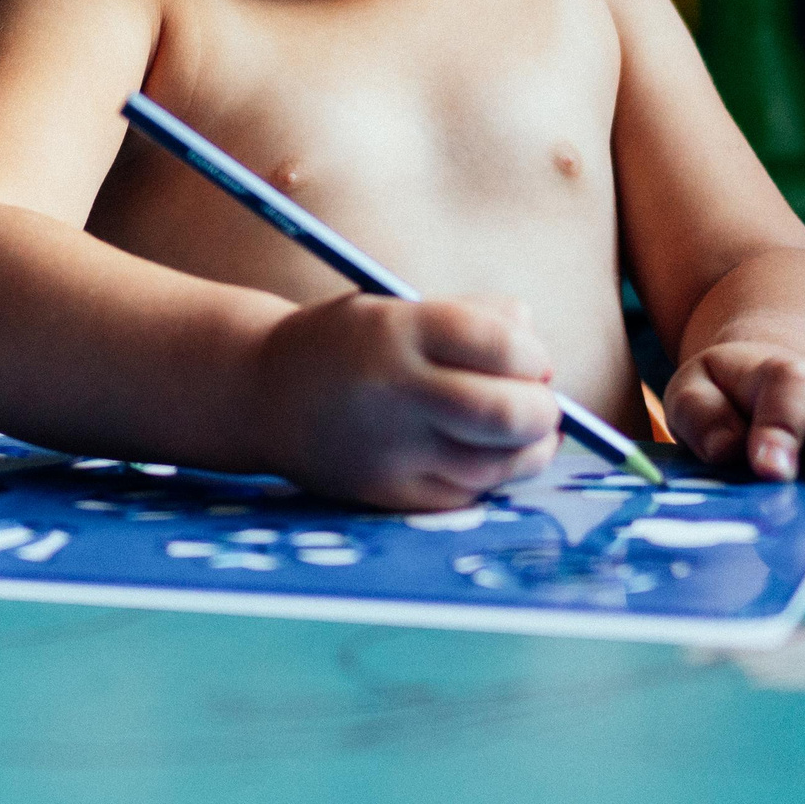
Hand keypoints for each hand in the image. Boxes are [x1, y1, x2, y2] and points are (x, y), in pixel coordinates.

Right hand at [252, 292, 560, 509]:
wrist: (262, 396)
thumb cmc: (348, 345)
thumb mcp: (398, 308)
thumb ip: (474, 318)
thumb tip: (536, 351)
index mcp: (398, 330)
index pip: (502, 344)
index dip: (532, 354)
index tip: (528, 357)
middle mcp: (396, 392)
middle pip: (510, 414)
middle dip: (542, 408)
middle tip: (536, 400)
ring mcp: (393, 451)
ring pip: (501, 463)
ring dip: (528, 446)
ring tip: (514, 428)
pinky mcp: (392, 495)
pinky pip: (471, 492)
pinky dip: (492, 473)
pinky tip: (478, 452)